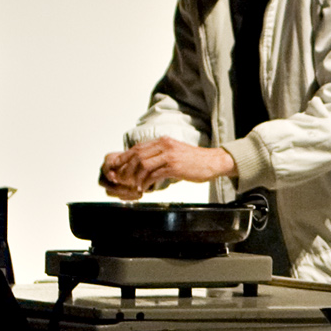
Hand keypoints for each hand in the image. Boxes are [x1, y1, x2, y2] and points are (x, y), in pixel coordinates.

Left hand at [104, 138, 237, 196]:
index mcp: (163, 141)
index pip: (137, 148)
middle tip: (123, 180)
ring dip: (136, 178)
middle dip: (127, 169)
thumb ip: (161, 155)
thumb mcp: (175, 152)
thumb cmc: (195, 160)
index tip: (117, 168)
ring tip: (135, 187)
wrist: (213, 162)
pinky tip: (145, 189)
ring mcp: (169, 156)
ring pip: (143, 165)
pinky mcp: (174, 167)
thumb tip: (145, 164)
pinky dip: (146, 183)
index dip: (125, 158)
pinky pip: (154, 175)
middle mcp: (164, 146)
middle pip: (137, 155)